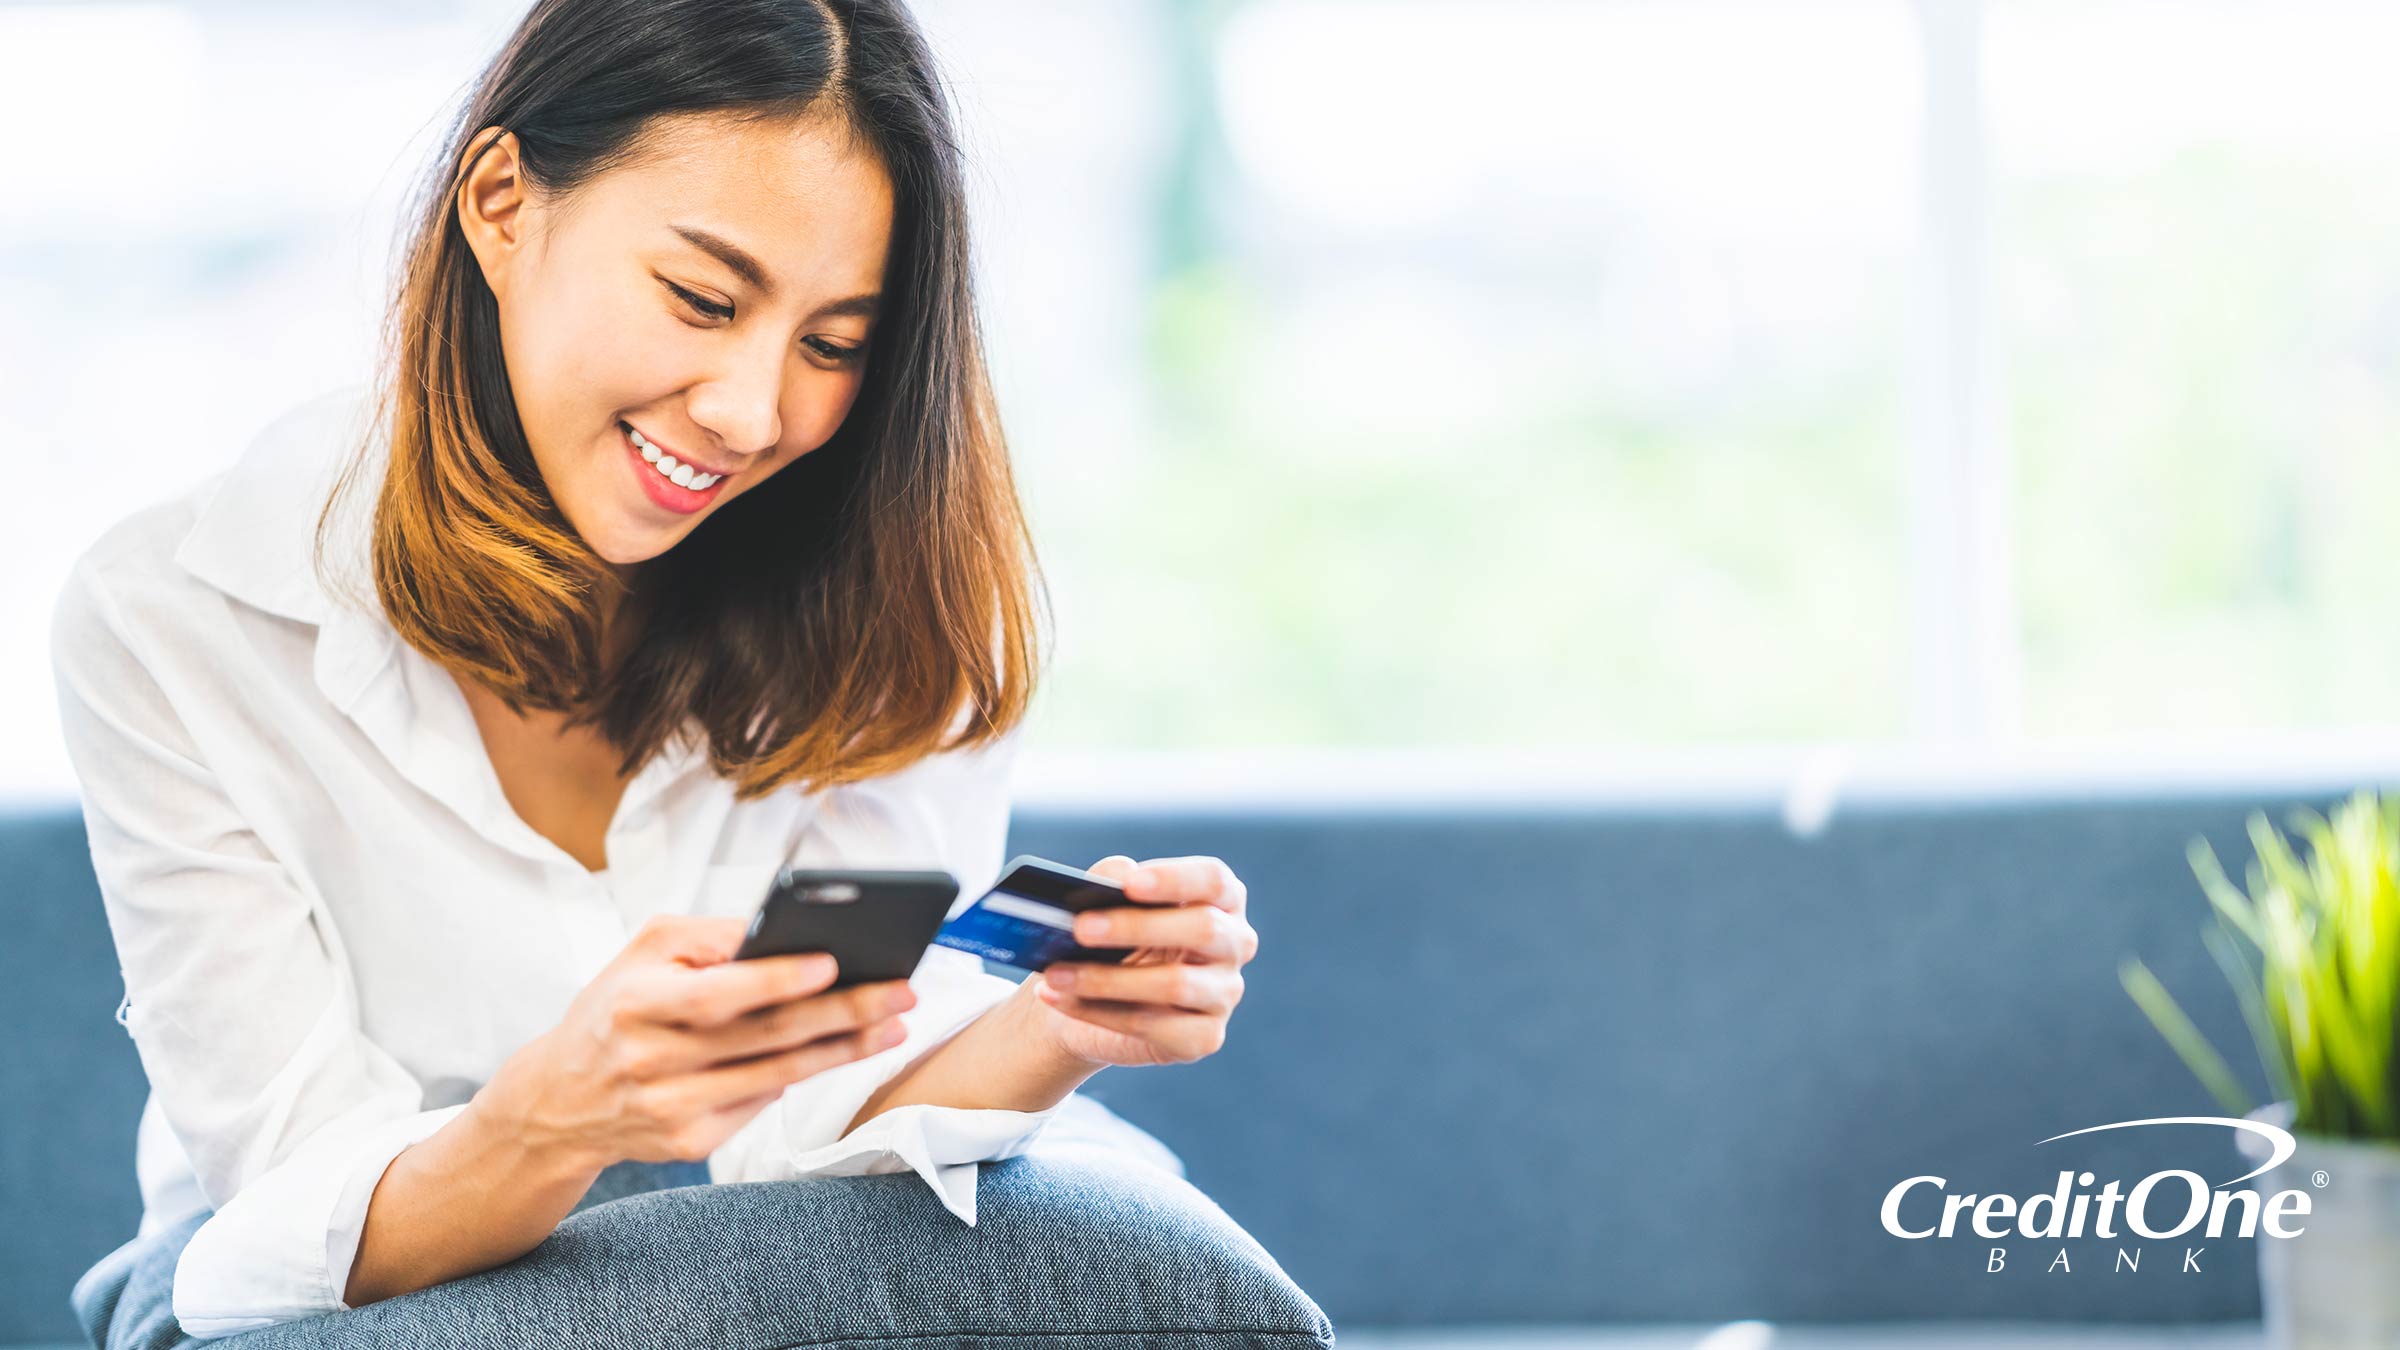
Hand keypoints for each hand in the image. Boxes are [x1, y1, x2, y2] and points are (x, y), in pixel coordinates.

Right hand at [477, 914, 918, 1166]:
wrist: (559, 1101)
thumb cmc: (616, 1007)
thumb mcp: (644, 952)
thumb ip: (711, 936)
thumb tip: (784, 931)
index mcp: (635, 1002)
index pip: (716, 994)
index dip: (777, 980)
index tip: (834, 961)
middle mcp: (650, 1060)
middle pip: (764, 1038)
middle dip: (843, 1013)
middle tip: (902, 991)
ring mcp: (671, 1109)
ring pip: (778, 1077)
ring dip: (845, 1049)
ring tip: (895, 1023)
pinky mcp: (689, 1142)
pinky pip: (763, 1104)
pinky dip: (806, 1075)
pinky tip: (845, 1050)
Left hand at [1025, 855, 1256, 1068]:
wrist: (1086, 995)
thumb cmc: (1106, 937)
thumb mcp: (1105, 901)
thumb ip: (1110, 881)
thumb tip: (1111, 883)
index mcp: (1219, 898)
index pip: (1213, 880)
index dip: (1175, 880)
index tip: (1130, 885)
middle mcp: (1234, 943)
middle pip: (1203, 929)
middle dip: (1136, 927)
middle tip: (1080, 928)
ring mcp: (1224, 993)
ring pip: (1176, 984)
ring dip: (1106, 979)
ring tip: (1055, 973)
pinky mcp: (1205, 1037)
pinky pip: (1153, 1026)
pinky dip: (1098, 1013)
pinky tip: (1060, 999)